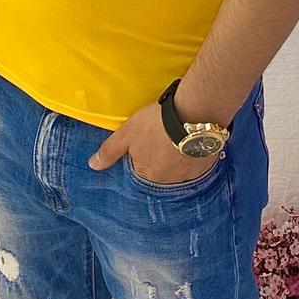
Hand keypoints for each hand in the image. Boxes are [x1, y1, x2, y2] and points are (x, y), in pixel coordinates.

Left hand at [88, 101, 219, 183]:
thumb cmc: (155, 124)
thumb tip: (93, 166)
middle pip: (158, 170)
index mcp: (147, 176)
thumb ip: (110, 151)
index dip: (140, 153)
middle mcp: (169, 183)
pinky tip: (189, 140)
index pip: (139, 170)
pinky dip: (191, 154)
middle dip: (157, 156)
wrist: (194, 115)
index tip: (144, 140)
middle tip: (160, 135)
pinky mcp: (206, 167)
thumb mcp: (127, 134)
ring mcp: (189, 176)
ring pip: (177, 168)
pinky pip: (194, 164)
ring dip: (175, 156)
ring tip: (174, 135)